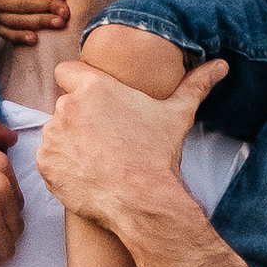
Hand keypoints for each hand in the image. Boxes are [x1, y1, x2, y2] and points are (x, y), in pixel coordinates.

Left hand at [34, 55, 224, 241]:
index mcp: (93, 88)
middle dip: (79, 118)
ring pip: (55, 133)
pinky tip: (86, 174)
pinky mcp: (45, 165)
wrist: (142, 201)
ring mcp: (52, 137)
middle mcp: (67, 107)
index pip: (67, 71)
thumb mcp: (177, 115)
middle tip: (104, 139)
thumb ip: (195, 85)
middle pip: (65, 106)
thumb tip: (220, 65)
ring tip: (97, 159)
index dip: (77, 84)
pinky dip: (61, 166)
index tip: (92, 101)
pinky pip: (49, 160)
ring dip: (69, 142)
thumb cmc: (158, 155)